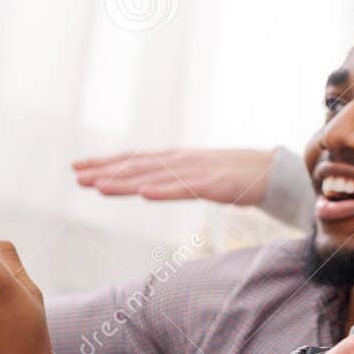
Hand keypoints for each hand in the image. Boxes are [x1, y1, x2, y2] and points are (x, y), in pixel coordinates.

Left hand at [71, 148, 272, 205]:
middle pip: (139, 166)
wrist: (277, 172)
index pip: (136, 161)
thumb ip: (177, 178)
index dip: (107, 164)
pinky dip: (164, 190)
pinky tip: (144, 193)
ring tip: (98, 186)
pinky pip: (186, 188)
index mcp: (179, 160)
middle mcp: (183, 161)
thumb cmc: (240, 175)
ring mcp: (199, 171)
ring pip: (156, 177)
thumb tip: (151, 183)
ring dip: (125, 181)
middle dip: (106, 171)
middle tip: (76, 175)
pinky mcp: (216, 184)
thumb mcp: (202, 175)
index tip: (80, 169)